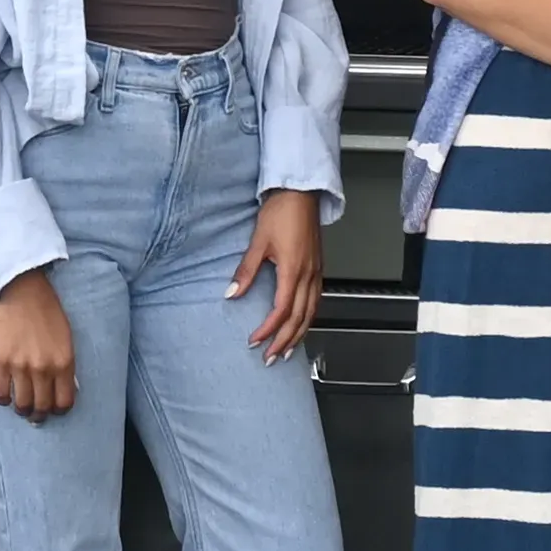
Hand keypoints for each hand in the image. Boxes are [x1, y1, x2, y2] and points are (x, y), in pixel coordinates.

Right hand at [0, 268, 78, 419]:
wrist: (21, 290)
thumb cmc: (47, 310)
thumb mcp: (66, 337)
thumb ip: (65, 364)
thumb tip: (63, 387)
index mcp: (64, 362)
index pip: (64, 402)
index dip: (59, 410)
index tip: (54, 410)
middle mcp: (44, 369)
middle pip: (43, 407)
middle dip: (40, 415)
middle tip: (36, 415)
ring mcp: (20, 367)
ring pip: (22, 405)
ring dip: (22, 410)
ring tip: (21, 407)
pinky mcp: (0, 362)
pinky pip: (1, 392)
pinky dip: (3, 399)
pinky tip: (5, 396)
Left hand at [235, 189, 325, 360]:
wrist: (301, 193)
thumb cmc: (282, 211)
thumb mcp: (258, 241)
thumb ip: (246, 270)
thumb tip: (232, 292)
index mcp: (294, 270)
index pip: (281, 310)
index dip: (269, 329)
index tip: (255, 341)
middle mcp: (309, 275)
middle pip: (299, 319)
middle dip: (284, 341)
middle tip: (270, 358)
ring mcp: (316, 273)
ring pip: (311, 313)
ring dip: (298, 335)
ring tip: (287, 351)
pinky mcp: (318, 268)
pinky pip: (316, 301)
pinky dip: (308, 319)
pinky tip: (301, 324)